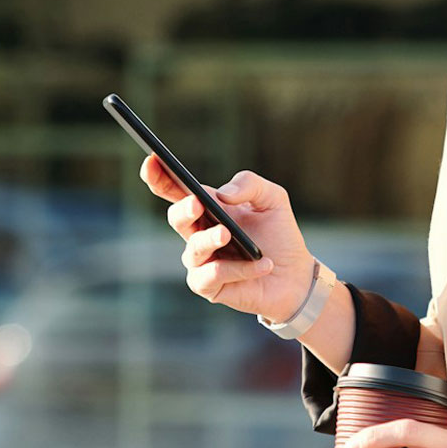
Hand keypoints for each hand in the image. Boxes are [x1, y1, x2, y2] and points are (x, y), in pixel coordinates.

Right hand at [138, 155, 315, 318]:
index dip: (158, 176)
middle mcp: (198, 233)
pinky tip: (262, 265)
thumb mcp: (272, 198)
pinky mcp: (210, 287)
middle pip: (176, 218)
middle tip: (197, 203)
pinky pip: (212, 276)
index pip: (174, 190)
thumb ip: (250, 184)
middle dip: (184, 210)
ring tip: (228, 234)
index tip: (151, 160)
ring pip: (193, 250)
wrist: (295, 275)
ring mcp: (201, 261)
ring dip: (209, 240)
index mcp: (207, 207)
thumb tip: (223, 195)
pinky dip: (238, 269)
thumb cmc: (278, 234)